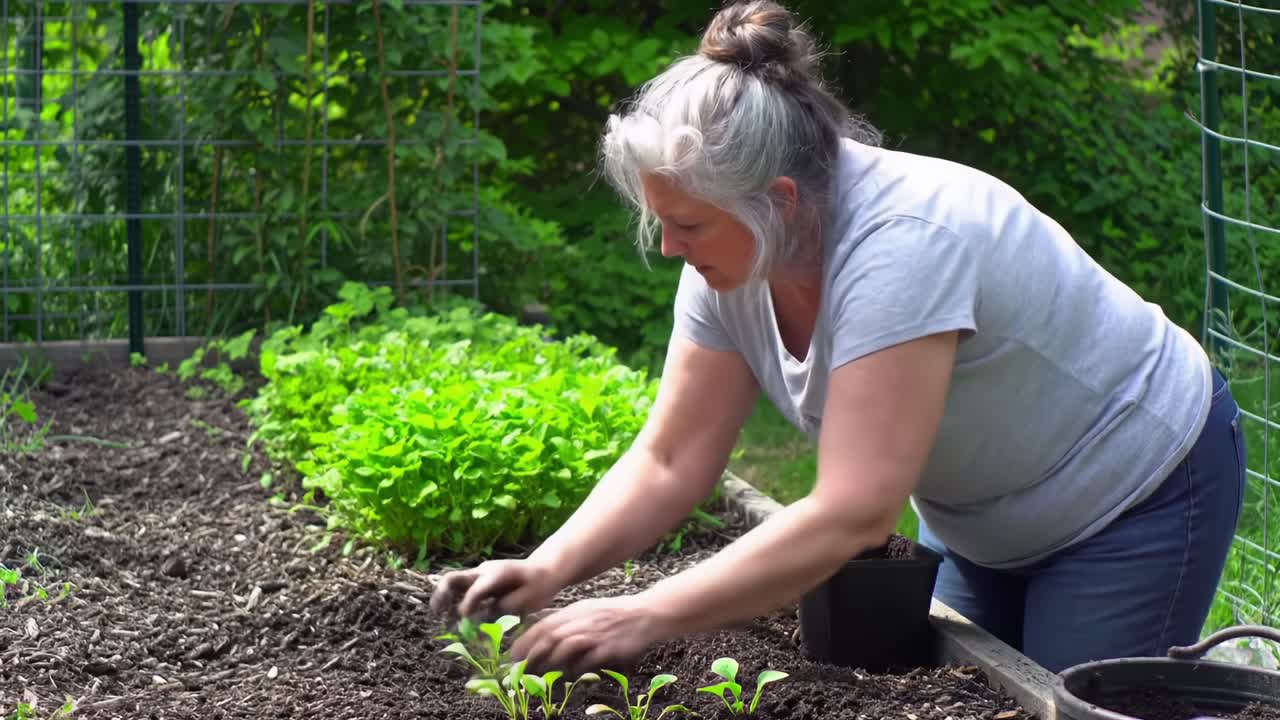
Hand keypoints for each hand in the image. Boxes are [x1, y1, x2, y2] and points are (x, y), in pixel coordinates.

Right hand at [429, 559, 560, 621]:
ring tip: (445, 623)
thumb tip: (482, 617)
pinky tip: (454, 622)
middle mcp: (483, 572)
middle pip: (453, 578)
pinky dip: (454, 605)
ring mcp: (479, 575)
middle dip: (441, 596)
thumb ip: (504, 608)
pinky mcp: (479, 583)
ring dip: (445, 602)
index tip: (464, 623)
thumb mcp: (527, 600)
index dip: (468, 607)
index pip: (475, 590)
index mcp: (497, 574)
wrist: (545, 569)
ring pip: (453, 584)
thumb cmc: (539, 585)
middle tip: (437, 613)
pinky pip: (460, 591)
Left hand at [509, 595, 668, 676]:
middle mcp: (582, 620)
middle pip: (551, 636)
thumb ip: (567, 621)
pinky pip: (588, 659)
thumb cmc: (615, 614)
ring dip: (550, 661)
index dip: (526, 640)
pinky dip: (576, 668)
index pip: (544, 625)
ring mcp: (596, 633)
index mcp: (575, 611)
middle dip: (531, 654)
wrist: (646, 613)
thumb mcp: (588, 610)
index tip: (512, 654)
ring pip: (566, 646)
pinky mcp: (609, 647)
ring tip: (538, 676)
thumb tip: (545, 636)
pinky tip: (569, 676)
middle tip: (519, 669)